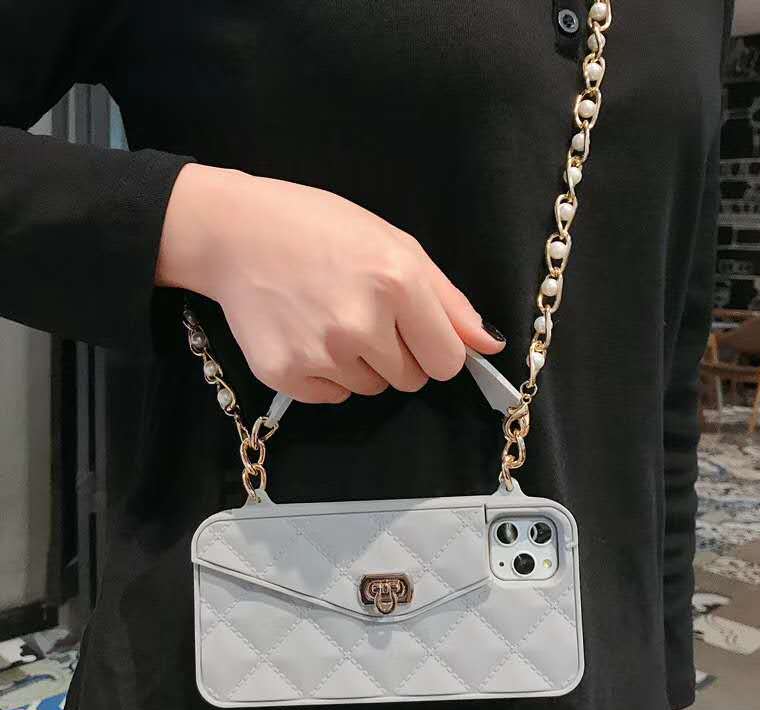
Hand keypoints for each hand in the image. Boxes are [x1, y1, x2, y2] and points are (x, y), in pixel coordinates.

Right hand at [156, 163, 504, 402]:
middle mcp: (361, 325)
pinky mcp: (286, 376)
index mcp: (397, 283)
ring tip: (330, 319)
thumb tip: (489, 347)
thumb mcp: (395, 245)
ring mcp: (320, 355)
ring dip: (362, 364)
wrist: (235, 234)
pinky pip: (334, 395)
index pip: (446, 362)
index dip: (436, 349)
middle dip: (399, 354)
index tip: (417, 332)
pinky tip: (307, 336)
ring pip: (372, 388)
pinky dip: (328, 375)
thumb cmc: (320, 229)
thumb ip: (448, 301)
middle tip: (365, 316)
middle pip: (411, 380)